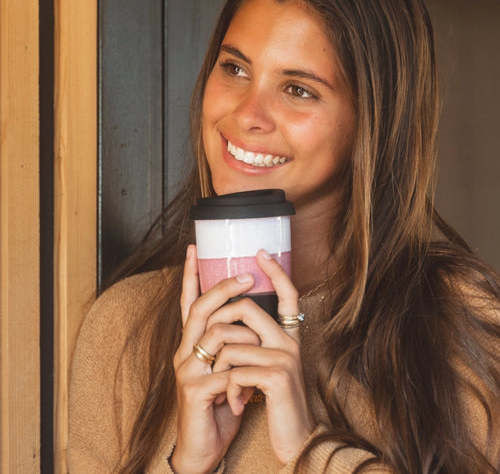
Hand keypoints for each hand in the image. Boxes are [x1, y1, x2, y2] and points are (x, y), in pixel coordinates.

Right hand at [172, 245, 259, 473]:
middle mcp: (183, 352)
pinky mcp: (194, 392)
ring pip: (215, 334)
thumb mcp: (225, 369)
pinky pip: (224, 369)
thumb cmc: (217, 405)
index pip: (189, 302)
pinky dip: (243, 372)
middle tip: (247, 275)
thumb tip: (250, 318)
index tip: (194, 248)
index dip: (190, 275)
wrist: (204, 448)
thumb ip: (229, 345)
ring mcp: (186, 371)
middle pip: (200, 309)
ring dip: (244, 335)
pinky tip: (250, 384)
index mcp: (191, 344)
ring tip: (260, 343)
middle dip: (223, 288)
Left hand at [207, 249, 315, 463]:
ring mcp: (285, 357)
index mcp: (288, 336)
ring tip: (227, 391)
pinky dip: (228, 389)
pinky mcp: (277, 377)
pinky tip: (236, 404)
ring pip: (232, 342)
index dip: (274, 272)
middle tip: (211, 349)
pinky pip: (235, 369)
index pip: (287, 294)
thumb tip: (235, 319)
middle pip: (246, 307)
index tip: (260, 252)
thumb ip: (257, 344)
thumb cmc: (277, 404)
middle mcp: (290, 341)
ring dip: (220, 370)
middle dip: (220, 322)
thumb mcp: (268, 368)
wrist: (296, 441)